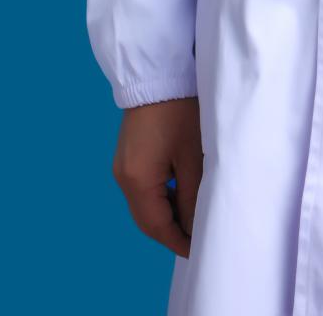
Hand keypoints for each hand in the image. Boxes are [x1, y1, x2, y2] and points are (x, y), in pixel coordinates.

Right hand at [112, 96, 202, 258]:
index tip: (199, 249)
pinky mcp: (128, 156)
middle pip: (146, 219)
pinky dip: (160, 197)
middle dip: (171, 232)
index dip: (178, 241)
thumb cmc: (180, 111)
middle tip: (197, 237)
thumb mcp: (193, 156)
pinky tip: (180, 193)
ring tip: (194, 215)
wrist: (159, 74)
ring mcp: (123, 166)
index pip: (157, 226)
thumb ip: (192, 197)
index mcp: (137, 180)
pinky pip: (142, 188)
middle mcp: (123, 177)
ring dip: (166, 214)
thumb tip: (194, 227)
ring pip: (144, 205)